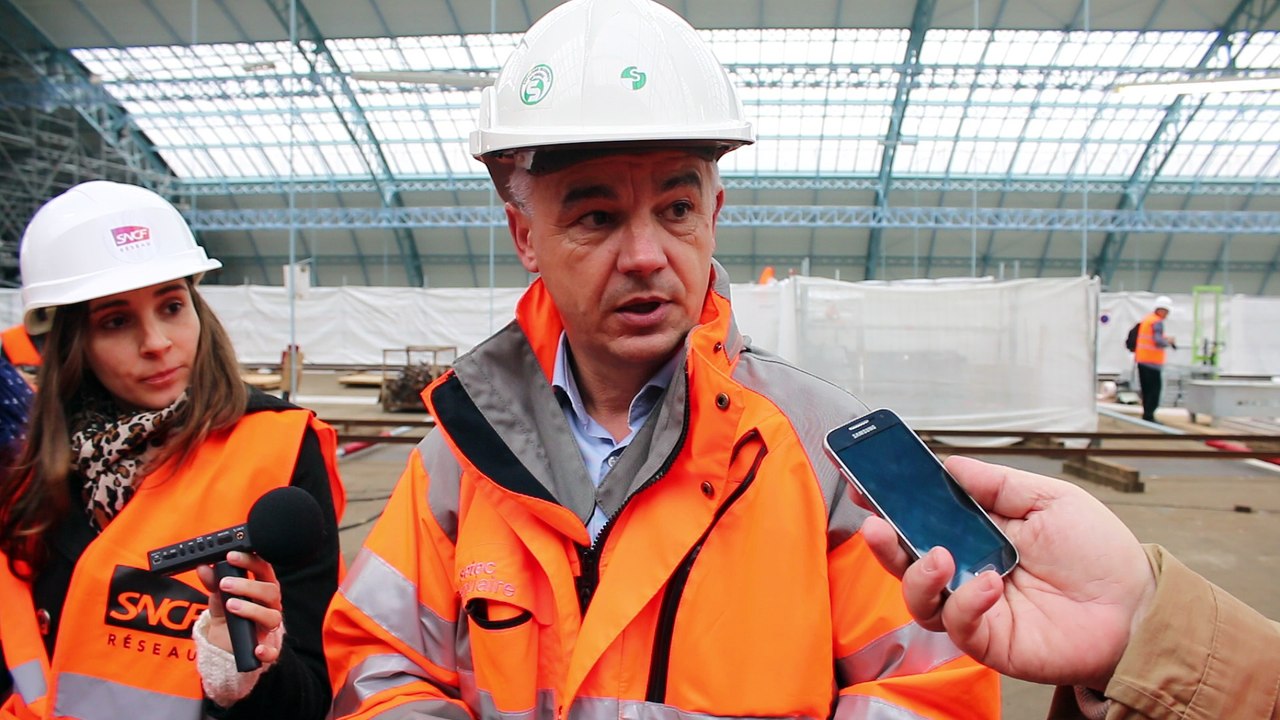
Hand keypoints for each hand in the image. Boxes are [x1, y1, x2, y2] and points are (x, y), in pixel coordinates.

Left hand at [196, 551, 285, 665]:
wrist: (228, 646)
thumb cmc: (230, 617)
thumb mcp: (219, 598)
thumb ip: (213, 583)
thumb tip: (203, 567)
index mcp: (262, 589)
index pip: (263, 570)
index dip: (251, 561)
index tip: (232, 557)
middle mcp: (270, 605)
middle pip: (271, 591)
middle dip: (248, 585)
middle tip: (225, 584)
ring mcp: (269, 626)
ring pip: (272, 616)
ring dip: (252, 610)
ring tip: (231, 606)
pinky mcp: (268, 648)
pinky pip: (272, 651)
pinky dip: (266, 650)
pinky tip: (256, 648)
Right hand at [860, 456, 1156, 689]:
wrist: (1136, 605)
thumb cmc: (1098, 553)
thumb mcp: (1046, 498)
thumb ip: (995, 483)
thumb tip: (947, 464)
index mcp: (975, 533)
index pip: (920, 516)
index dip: (890, 501)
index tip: (865, 482)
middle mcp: (966, 570)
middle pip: (905, 559)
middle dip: (884, 542)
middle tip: (876, 523)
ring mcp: (974, 607)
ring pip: (918, 597)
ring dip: (918, 575)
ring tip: (939, 556)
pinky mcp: (989, 640)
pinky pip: (957, 625)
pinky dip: (964, 603)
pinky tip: (988, 584)